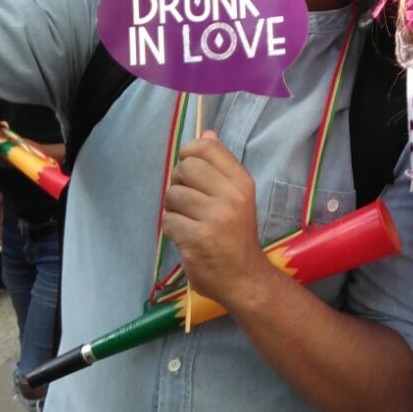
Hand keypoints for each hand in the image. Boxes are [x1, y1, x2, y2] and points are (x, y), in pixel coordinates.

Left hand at [162, 134, 266, 305]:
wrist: (244, 278)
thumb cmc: (237, 235)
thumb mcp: (238, 197)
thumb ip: (220, 166)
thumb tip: (206, 134)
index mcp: (241, 182)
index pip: (207, 148)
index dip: (189, 153)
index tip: (189, 170)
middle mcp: (231, 196)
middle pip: (184, 169)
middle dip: (178, 183)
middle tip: (188, 201)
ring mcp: (213, 218)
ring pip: (172, 195)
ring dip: (173, 208)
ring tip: (188, 220)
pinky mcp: (196, 239)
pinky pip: (168, 221)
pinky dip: (172, 229)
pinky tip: (186, 237)